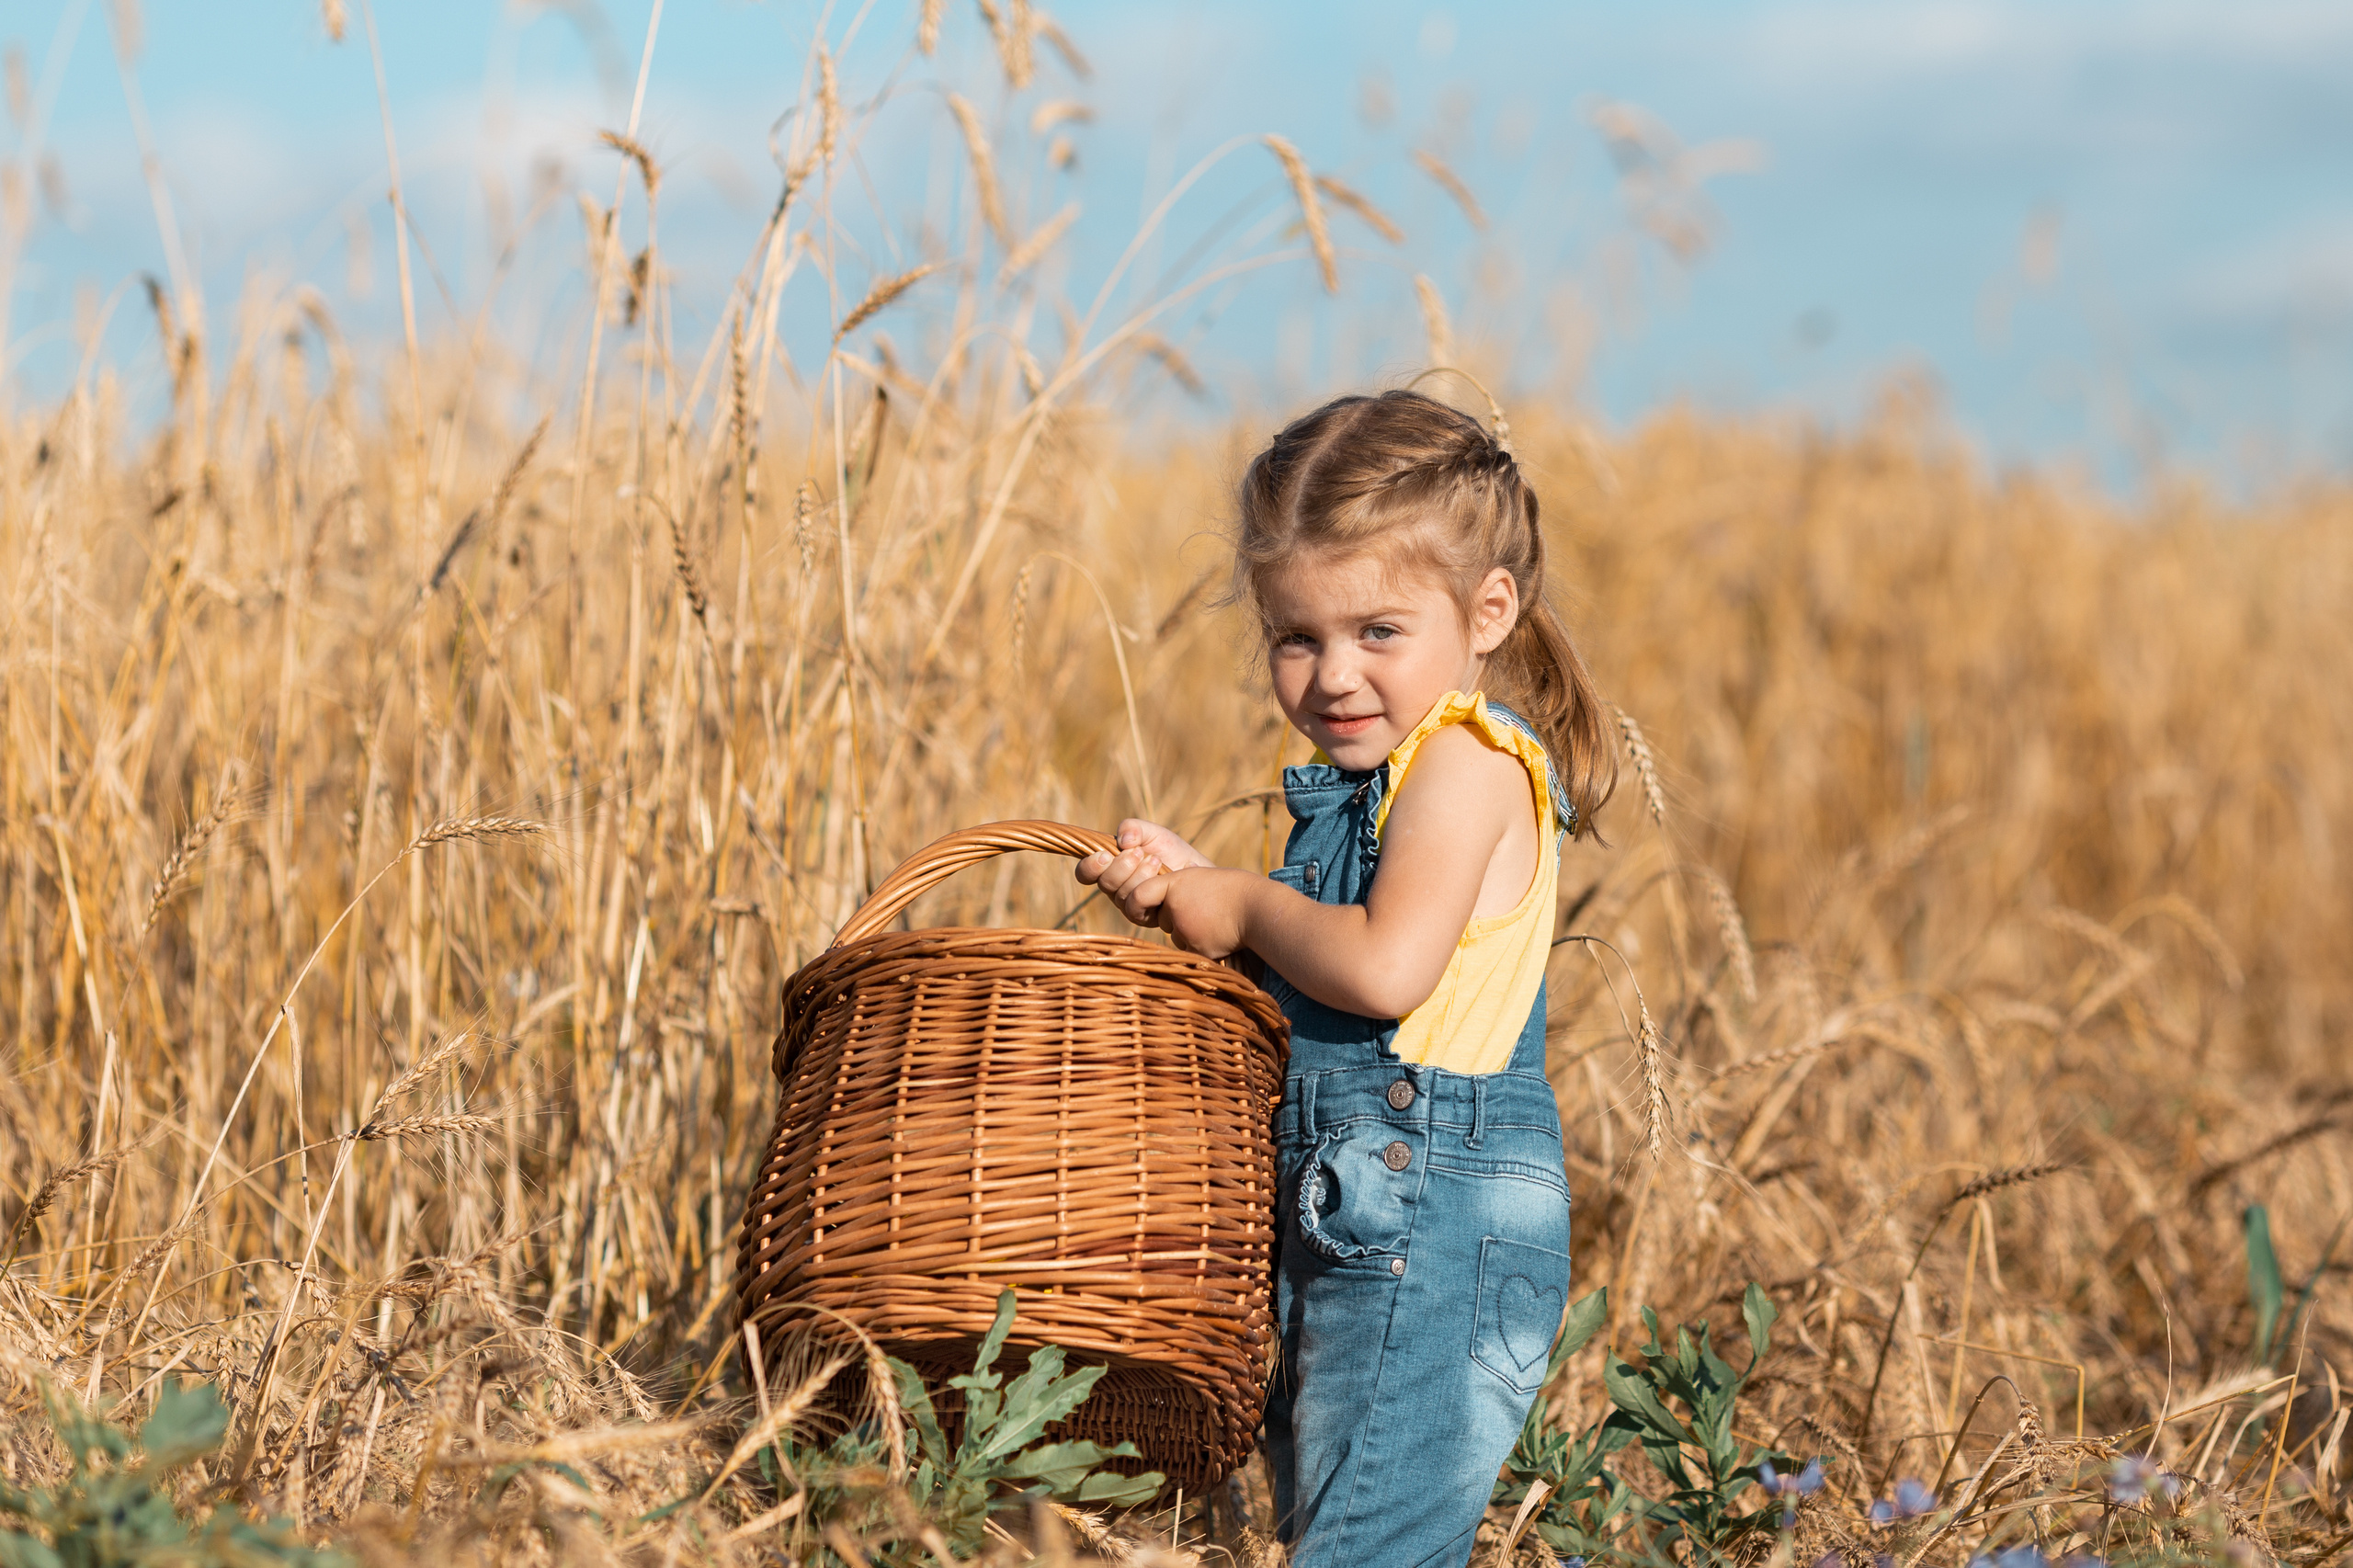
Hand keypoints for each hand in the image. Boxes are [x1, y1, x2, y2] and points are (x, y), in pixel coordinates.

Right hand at [1075, 819, 1213, 927]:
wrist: (1198, 871)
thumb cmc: (1172, 852)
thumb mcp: (1153, 833)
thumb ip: (1134, 828)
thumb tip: (1122, 840)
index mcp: (1110, 868)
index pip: (1085, 873)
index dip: (1089, 866)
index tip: (1105, 855)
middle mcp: (1116, 889)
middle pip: (1104, 883)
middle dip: (1121, 866)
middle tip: (1139, 852)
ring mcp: (1129, 905)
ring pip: (1121, 895)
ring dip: (1139, 874)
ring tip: (1157, 861)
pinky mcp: (1144, 916)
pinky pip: (1136, 906)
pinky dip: (1149, 886)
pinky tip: (1164, 874)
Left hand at [1133, 867, 1255, 958]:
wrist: (1258, 908)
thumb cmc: (1235, 890)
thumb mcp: (1203, 878)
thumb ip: (1182, 887)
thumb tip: (1165, 896)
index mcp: (1175, 883)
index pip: (1139, 896)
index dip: (1138, 904)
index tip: (1144, 909)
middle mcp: (1174, 906)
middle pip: (1163, 920)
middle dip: (1177, 920)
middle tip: (1203, 911)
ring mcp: (1184, 928)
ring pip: (1177, 937)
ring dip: (1190, 934)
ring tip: (1215, 922)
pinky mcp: (1196, 948)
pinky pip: (1190, 951)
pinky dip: (1203, 946)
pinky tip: (1220, 936)